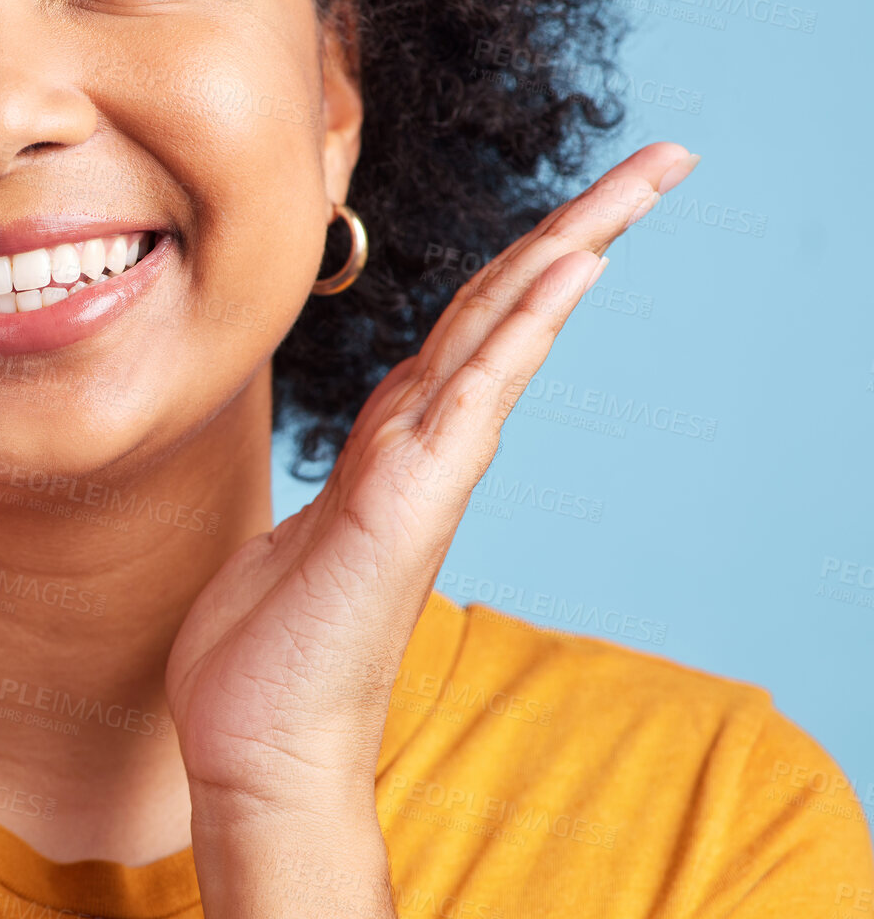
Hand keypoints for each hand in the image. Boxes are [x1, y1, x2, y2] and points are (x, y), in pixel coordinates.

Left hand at [164, 142, 699, 816]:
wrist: (257, 758)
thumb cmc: (264, 663)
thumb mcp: (293, 545)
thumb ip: (337, 492)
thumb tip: (347, 474)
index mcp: (390, 454)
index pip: (469, 333)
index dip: (523, 262)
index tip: (581, 206)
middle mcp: (420, 454)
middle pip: (506, 314)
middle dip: (581, 228)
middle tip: (662, 161)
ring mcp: (421, 478)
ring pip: (503, 337)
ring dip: (571, 249)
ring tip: (643, 182)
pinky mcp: (405, 507)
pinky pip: (472, 397)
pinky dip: (524, 329)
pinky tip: (570, 268)